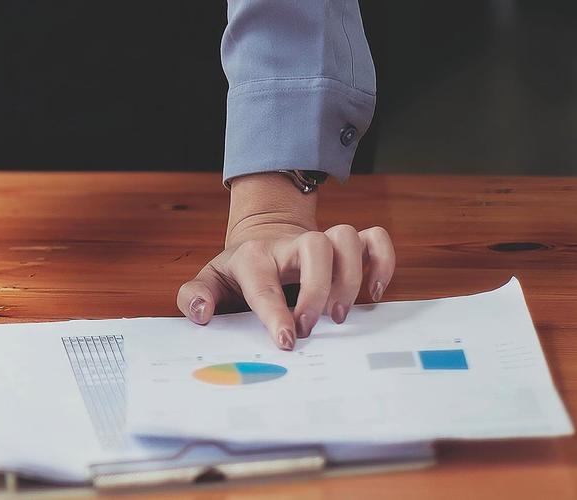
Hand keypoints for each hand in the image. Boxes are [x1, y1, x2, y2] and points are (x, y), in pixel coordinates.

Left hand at [175, 173, 396, 348]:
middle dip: (319, 289)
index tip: (287, 339)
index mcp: (253, 257)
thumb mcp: (209, 281)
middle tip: (313, 326)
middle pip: (316, 246)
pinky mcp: (348, 245)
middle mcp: (290, 245)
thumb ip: (194, 298)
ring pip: (346, 238)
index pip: (265, 283)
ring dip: (351, 277)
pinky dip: (382, 262)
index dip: (276, 312)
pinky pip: (376, 239)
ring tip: (341, 315)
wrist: (263, 237)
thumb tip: (201, 314)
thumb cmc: (239, 271)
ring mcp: (322, 241)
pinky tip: (373, 293)